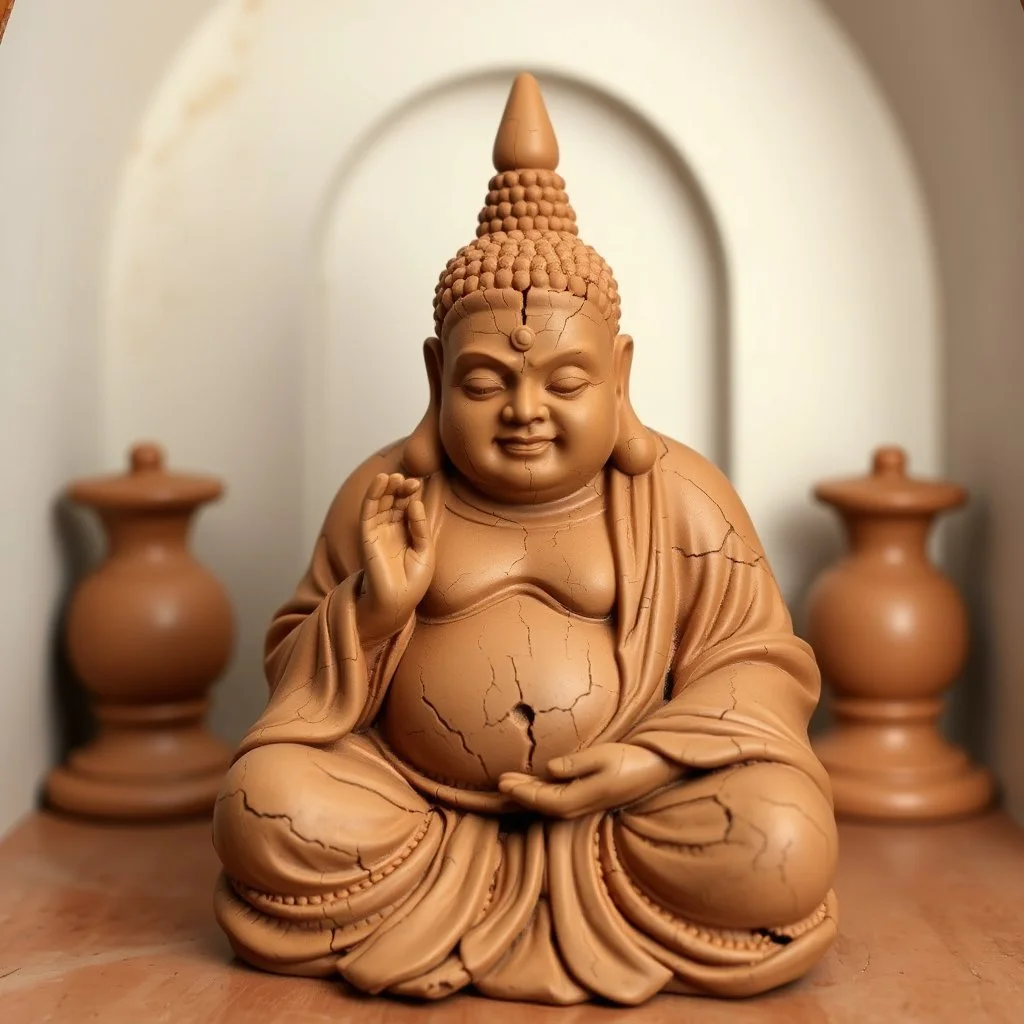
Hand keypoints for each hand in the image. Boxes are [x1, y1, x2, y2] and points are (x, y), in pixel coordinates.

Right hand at [356, 472, 434, 641]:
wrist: (396, 602)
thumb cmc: (412, 582)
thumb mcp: (425, 552)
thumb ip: (420, 527)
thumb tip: (415, 502)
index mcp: (406, 533)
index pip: (408, 505)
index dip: (412, 493)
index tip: (420, 483)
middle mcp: (391, 529)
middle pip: (394, 501)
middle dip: (402, 488)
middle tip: (412, 480)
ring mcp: (378, 531)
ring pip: (380, 502)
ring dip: (387, 487)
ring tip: (395, 476)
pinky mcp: (367, 536)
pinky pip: (368, 511)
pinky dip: (373, 495)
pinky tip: (381, 480)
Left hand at [497, 742, 683, 818]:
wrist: (657, 768)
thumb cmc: (631, 760)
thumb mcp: (603, 757)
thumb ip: (575, 765)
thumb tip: (549, 768)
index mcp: (580, 799)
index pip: (541, 799)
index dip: (520, 791)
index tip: (502, 781)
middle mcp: (578, 806)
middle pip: (540, 804)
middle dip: (518, 795)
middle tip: (498, 782)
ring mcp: (582, 803)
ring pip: (546, 802)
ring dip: (526, 793)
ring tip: (508, 781)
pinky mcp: (586, 796)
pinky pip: (555, 796)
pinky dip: (539, 790)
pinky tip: (532, 782)